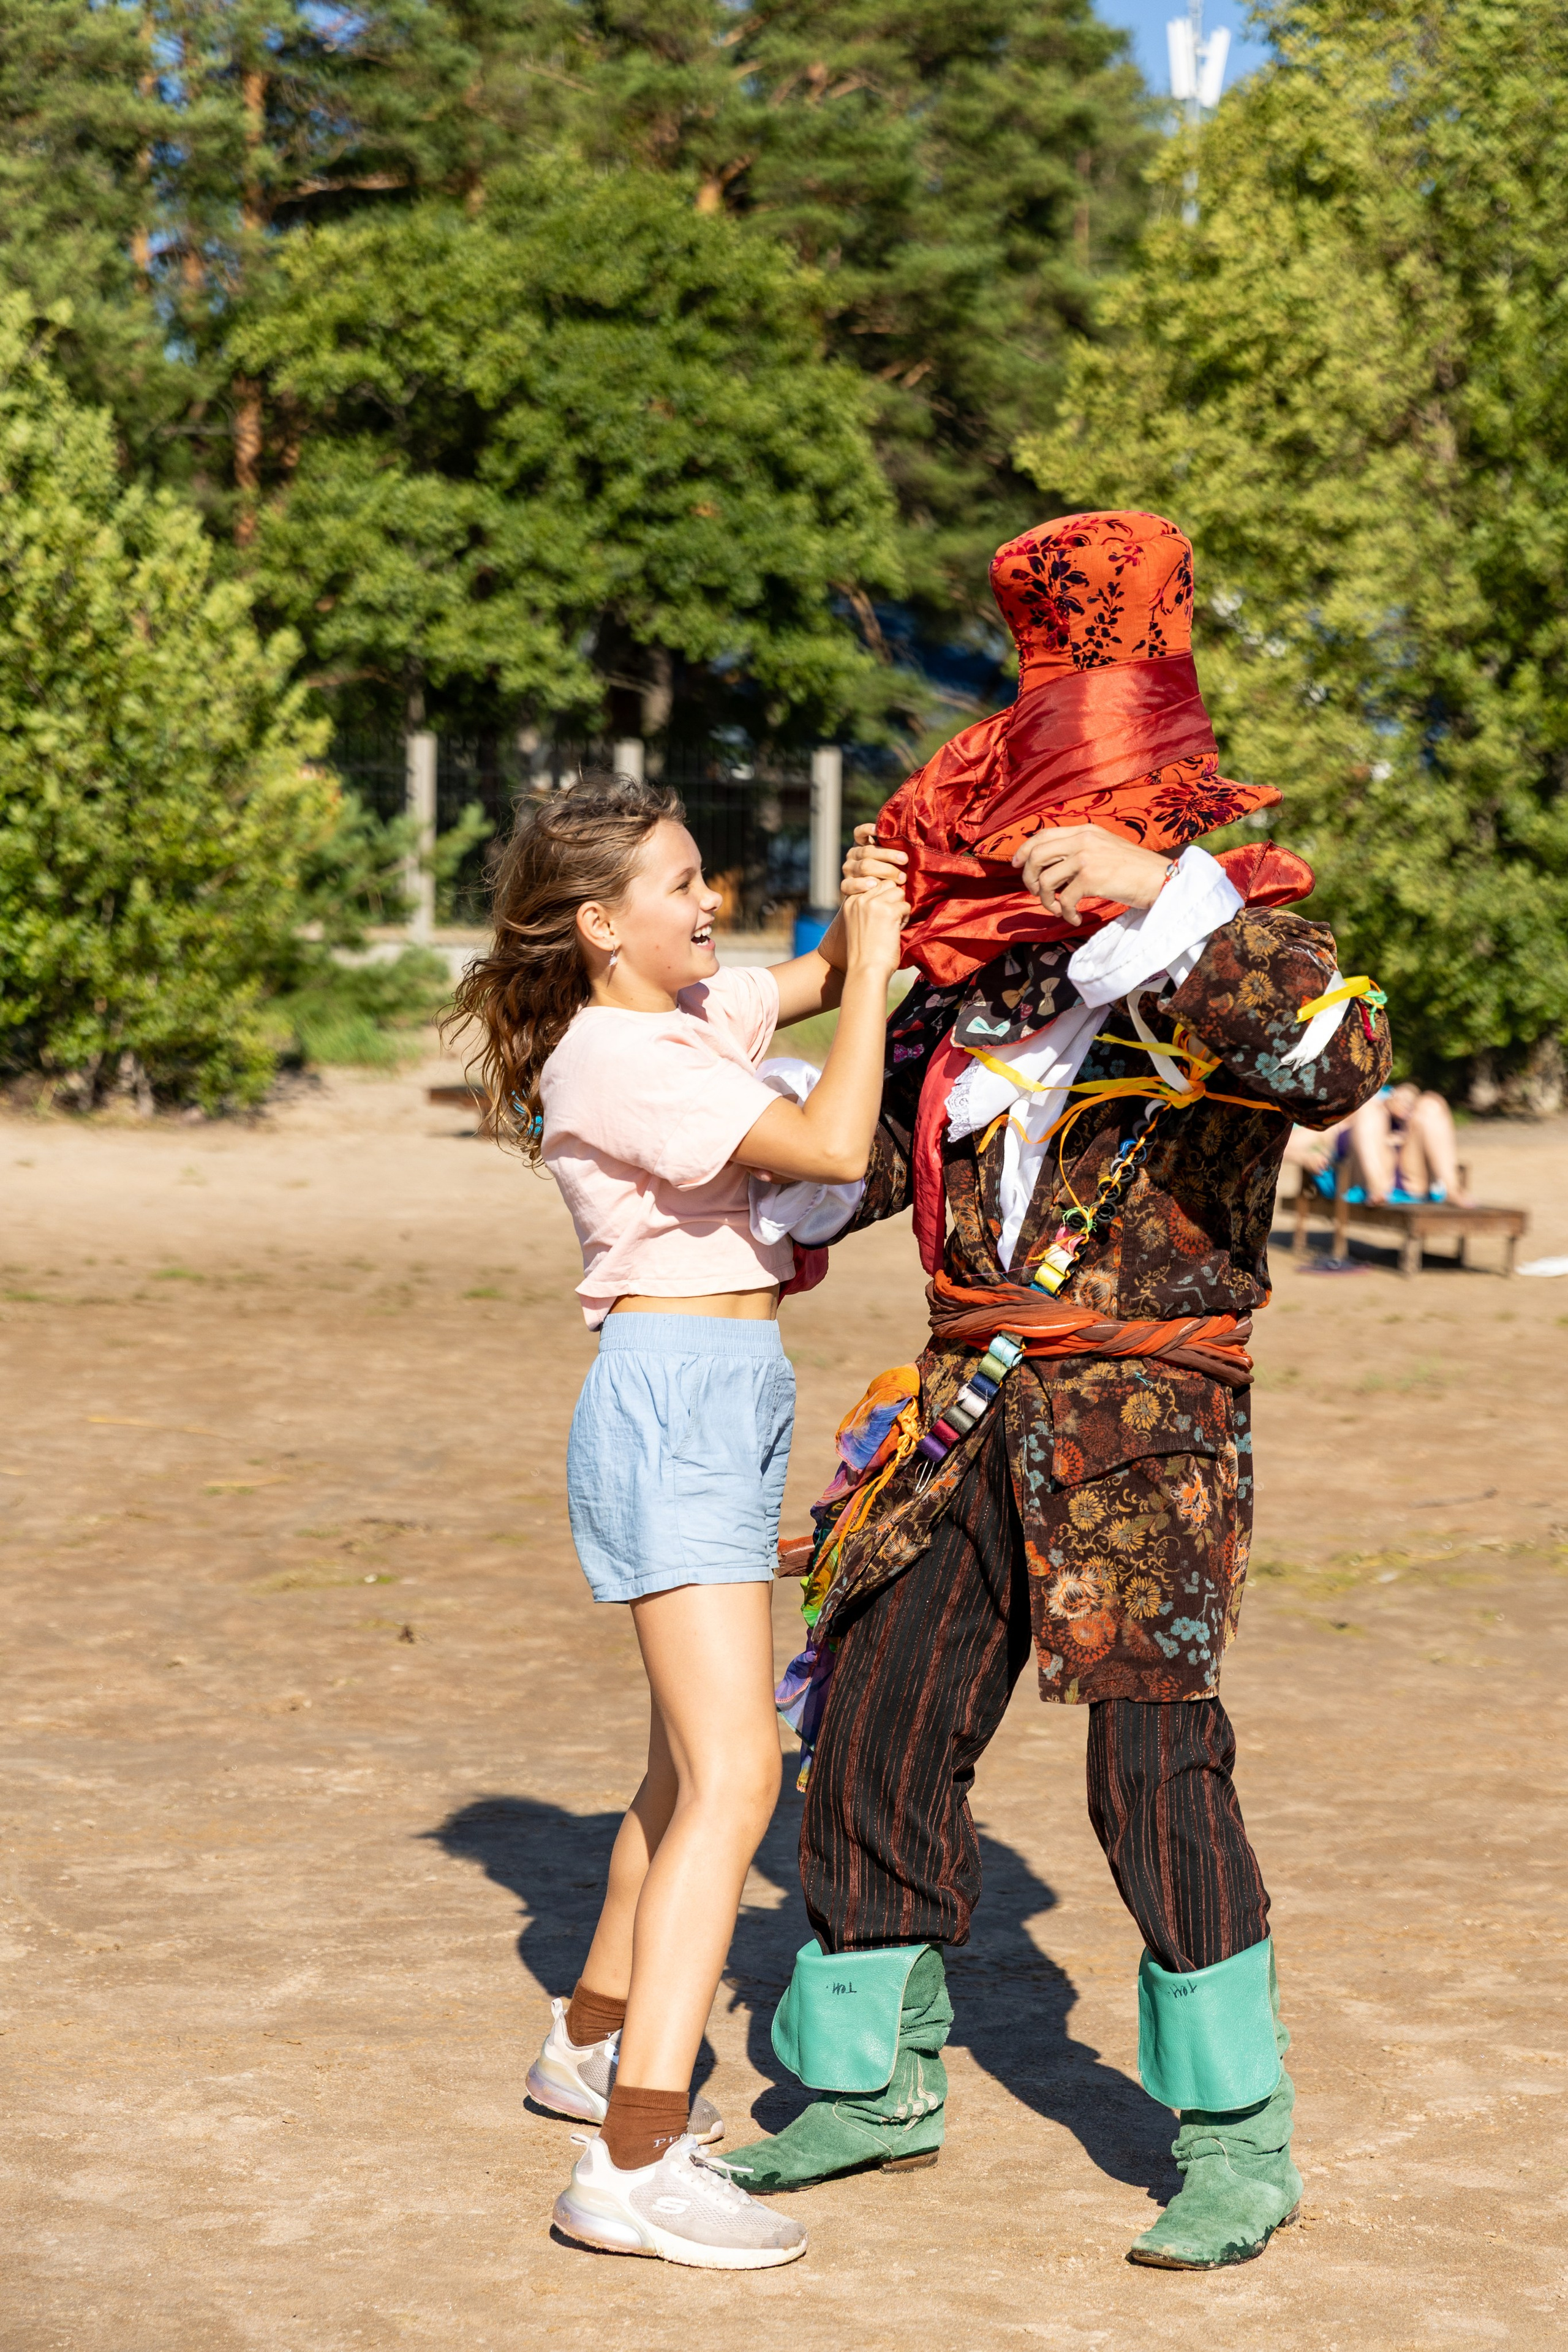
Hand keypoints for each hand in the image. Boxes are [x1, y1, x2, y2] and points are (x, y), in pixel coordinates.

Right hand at [839, 876, 907, 975]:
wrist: (865, 971)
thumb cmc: (865, 953)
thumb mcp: (858, 923)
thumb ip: (867, 907)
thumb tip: (892, 891)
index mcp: (850, 901)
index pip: (874, 884)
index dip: (883, 898)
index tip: (881, 917)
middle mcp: (860, 899)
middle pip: (887, 884)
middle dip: (893, 900)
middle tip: (889, 920)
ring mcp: (873, 904)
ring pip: (898, 891)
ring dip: (900, 907)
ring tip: (893, 925)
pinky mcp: (888, 911)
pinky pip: (906, 906)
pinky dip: (905, 919)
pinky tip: (896, 932)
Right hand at [841, 823, 908, 898]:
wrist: (872, 902)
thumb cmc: (887, 877)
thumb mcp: (890, 862)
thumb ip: (894, 855)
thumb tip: (910, 848)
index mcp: (861, 846)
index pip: (859, 833)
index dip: (867, 830)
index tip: (877, 830)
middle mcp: (852, 855)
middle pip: (868, 851)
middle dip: (888, 854)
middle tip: (905, 860)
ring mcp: (848, 870)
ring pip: (864, 866)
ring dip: (884, 871)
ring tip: (900, 878)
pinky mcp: (845, 885)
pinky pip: (850, 884)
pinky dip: (862, 884)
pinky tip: (874, 885)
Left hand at [1011, 824, 1171, 926]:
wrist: (1161, 879)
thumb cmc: (1134, 870)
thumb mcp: (1104, 849)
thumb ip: (1079, 851)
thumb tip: (1050, 868)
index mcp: (1085, 830)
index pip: (1042, 835)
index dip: (1023, 850)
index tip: (1016, 866)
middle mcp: (1083, 839)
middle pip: (1035, 855)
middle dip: (1028, 878)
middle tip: (1036, 894)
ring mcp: (1086, 857)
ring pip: (1044, 880)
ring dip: (1046, 901)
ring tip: (1060, 910)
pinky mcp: (1091, 878)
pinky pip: (1063, 900)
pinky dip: (1066, 914)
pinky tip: (1076, 919)